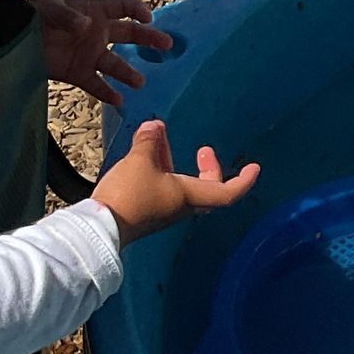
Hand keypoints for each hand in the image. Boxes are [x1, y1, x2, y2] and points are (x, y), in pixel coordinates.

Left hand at [37, 0, 171, 105]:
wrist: (10, 39)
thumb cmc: (30, 17)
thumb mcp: (49, 10)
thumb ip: (69, 17)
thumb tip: (88, 25)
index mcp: (93, 11)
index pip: (122, 6)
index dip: (137, 9)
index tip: (149, 18)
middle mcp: (95, 33)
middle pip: (128, 34)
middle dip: (148, 38)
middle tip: (167, 45)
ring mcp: (87, 54)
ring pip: (115, 63)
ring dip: (128, 72)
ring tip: (140, 81)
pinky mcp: (76, 73)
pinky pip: (96, 84)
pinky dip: (107, 93)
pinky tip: (118, 101)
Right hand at [93, 119, 258, 242]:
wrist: (100, 227)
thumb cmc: (128, 195)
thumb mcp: (139, 161)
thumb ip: (148, 142)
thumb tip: (153, 126)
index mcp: (189, 196)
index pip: (228, 192)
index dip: (243, 180)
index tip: (253, 167)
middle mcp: (181, 205)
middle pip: (207, 189)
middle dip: (209, 168)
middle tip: (204, 151)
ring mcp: (163, 209)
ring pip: (181, 185)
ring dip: (176, 163)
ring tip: (160, 139)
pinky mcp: (146, 209)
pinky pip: (162, 187)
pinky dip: (159, 169)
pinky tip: (144, 153)